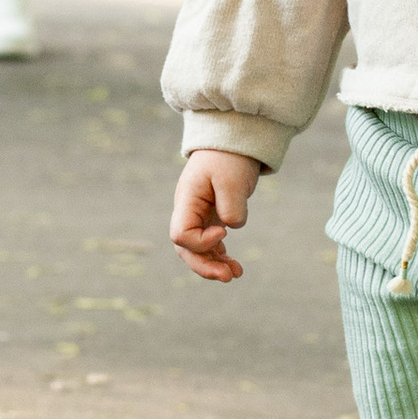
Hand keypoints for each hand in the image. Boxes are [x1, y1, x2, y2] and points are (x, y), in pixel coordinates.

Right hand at [171, 147, 261, 282]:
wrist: (234, 142)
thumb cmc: (229, 157)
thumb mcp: (233, 179)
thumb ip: (231, 206)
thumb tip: (230, 227)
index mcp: (186, 200)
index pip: (181, 234)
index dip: (201, 242)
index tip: (224, 231)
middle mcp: (187, 210)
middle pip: (185, 249)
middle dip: (205, 266)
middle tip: (228, 276)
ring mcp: (197, 215)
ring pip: (197, 250)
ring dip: (214, 265)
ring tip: (236, 274)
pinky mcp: (210, 218)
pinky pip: (209, 245)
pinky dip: (220, 257)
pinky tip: (235, 267)